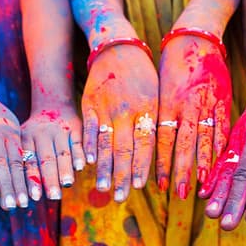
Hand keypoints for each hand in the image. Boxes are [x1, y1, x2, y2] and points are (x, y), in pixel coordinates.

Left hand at [21, 104, 84, 200]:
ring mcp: (59, 130)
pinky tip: (81, 167)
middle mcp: (41, 134)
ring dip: (65, 169)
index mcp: (26, 139)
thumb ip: (21, 162)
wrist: (53, 104)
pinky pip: (77, 142)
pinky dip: (79, 155)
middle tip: (53, 197)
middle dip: (50, 179)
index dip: (32, 181)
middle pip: (46, 159)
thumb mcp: (23, 140)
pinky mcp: (75, 127)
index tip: (34, 198)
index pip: (28, 162)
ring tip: (67, 185)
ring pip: (62, 152)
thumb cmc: (35, 133)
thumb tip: (15, 193)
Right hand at [82, 45, 158, 202]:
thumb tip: (159, 156)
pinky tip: (86, 162)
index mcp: (147, 109)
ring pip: (104, 143)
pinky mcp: (89, 104)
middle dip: (122, 176)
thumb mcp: (156, 96)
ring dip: (103, 168)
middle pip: (124, 149)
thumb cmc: (144, 75)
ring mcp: (106, 107)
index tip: (140, 187)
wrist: (118, 48)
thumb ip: (154, 124)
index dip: (142, 167)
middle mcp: (126, 110)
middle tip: (120, 197)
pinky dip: (87, 146)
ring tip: (102, 187)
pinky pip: (88, 129)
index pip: (145, 145)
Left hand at [156, 35, 230, 198]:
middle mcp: (187, 106)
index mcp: (167, 103)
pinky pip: (222, 129)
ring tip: (203, 186)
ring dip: (203, 165)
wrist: (196, 39)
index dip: (160, 163)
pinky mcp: (223, 101)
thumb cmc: (171, 66)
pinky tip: (221, 164)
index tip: (157, 185)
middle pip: (183, 145)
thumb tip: (149, 146)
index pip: (162, 139)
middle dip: (180, 171)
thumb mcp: (159, 90)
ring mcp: (207, 105)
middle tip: (178, 194)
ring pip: (204, 140)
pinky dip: (221, 148)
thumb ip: (159, 117)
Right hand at [202, 92, 245, 229]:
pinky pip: (220, 163)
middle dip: (234, 201)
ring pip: (228, 170)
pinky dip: (212, 180)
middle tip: (228, 225)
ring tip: (211, 215)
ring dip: (220, 194)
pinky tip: (203, 196)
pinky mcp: (231, 144)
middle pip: (242, 173)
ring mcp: (239, 142)